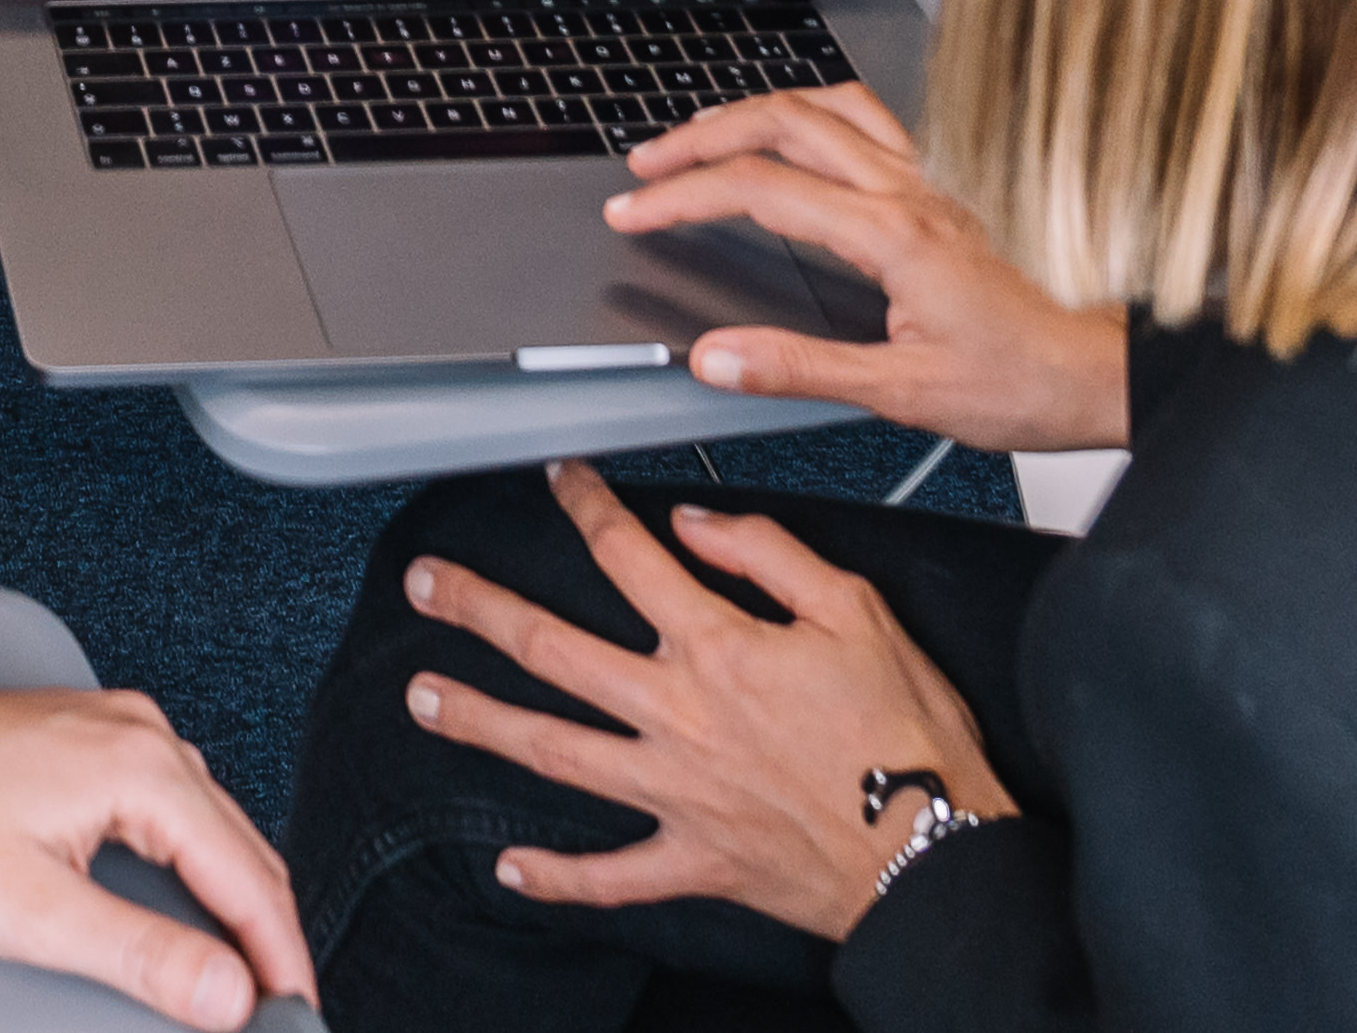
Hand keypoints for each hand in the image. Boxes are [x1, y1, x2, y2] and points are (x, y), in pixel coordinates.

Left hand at [0, 680, 314, 1032]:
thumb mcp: (33, 912)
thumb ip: (140, 955)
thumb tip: (229, 994)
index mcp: (143, 766)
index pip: (247, 877)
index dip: (280, 956)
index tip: (297, 1011)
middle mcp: (141, 731)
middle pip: (241, 844)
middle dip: (269, 928)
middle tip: (282, 1001)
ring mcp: (113, 725)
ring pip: (210, 820)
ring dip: (235, 890)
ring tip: (248, 960)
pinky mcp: (86, 735)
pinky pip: (172, 799)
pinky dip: (196, 855)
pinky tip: (190, 892)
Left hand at [400, 464, 1009, 944]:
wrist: (935, 853)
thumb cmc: (910, 737)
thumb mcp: (858, 609)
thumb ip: (768, 555)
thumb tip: (695, 524)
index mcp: (720, 646)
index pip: (628, 557)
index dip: (585, 507)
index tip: (557, 478)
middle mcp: (680, 715)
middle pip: (554, 650)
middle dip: (480, 612)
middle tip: (426, 586)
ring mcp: (678, 793)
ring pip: (555, 751)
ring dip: (482, 722)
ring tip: (421, 697)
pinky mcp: (693, 860)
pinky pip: (610, 875)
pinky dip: (557, 877)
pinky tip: (508, 869)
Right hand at [602, 83, 1126, 449]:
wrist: (1104, 369)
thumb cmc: (1023, 383)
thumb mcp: (903, 392)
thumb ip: (800, 368)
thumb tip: (716, 357)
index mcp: (891, 233)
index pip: (759, 189)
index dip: (682, 195)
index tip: (634, 211)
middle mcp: (910, 188)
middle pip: (783, 120)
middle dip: (700, 133)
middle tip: (647, 162)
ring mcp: (932, 178)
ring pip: (827, 103)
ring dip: (755, 109)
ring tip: (706, 134)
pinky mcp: (949, 184)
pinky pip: (870, 117)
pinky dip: (814, 111)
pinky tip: (803, 134)